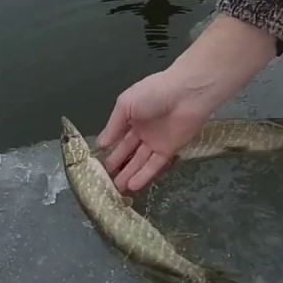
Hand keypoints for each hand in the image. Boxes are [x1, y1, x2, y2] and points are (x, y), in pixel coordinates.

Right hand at [95, 68, 213, 191]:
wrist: (187, 94)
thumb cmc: (153, 93)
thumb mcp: (125, 104)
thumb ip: (113, 126)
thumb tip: (101, 144)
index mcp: (130, 116)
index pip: (116, 136)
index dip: (107, 149)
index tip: (95, 163)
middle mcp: (142, 130)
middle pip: (127, 151)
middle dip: (116, 164)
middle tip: (104, 180)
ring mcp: (155, 141)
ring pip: (139, 161)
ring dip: (128, 174)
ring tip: (116, 188)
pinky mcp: (169, 150)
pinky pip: (154, 165)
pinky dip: (144, 175)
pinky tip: (132, 186)